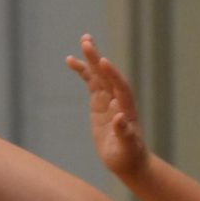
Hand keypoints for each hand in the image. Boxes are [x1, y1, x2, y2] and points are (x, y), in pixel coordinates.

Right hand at [65, 35, 147, 177]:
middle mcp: (118, 99)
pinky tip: (71, 60)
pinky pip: (90, 82)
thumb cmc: (128, 156)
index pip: (121, 87)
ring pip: (99, 75)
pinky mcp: (99, 102)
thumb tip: (120, 118)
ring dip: (91, 58)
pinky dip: (82, 71)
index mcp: (127, 109)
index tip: (104, 62)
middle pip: (108, 75)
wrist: (127, 160)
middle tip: (87, 41)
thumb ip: (125, 134)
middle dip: (98, 59)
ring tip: (84, 40)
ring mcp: (108, 99)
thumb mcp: (127, 148)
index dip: (113, 75)